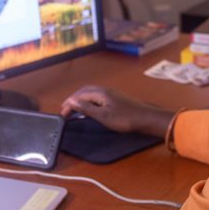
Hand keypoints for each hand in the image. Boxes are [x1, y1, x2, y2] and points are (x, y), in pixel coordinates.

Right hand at [60, 85, 174, 137]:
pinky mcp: (114, 97)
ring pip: (90, 92)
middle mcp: (103, 90)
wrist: (146, 118)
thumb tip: (72, 101)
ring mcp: (110, 93)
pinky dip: (88, 100)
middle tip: (65, 110)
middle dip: (72, 100)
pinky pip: (96, 95)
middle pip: (83, 91)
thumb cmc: (124, 119)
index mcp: (99, 93)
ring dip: (80, 99)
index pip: (78, 95)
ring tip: (74, 109)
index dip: (69, 104)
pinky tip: (89, 107)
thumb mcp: (103, 116)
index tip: (62, 114)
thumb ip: (86, 108)